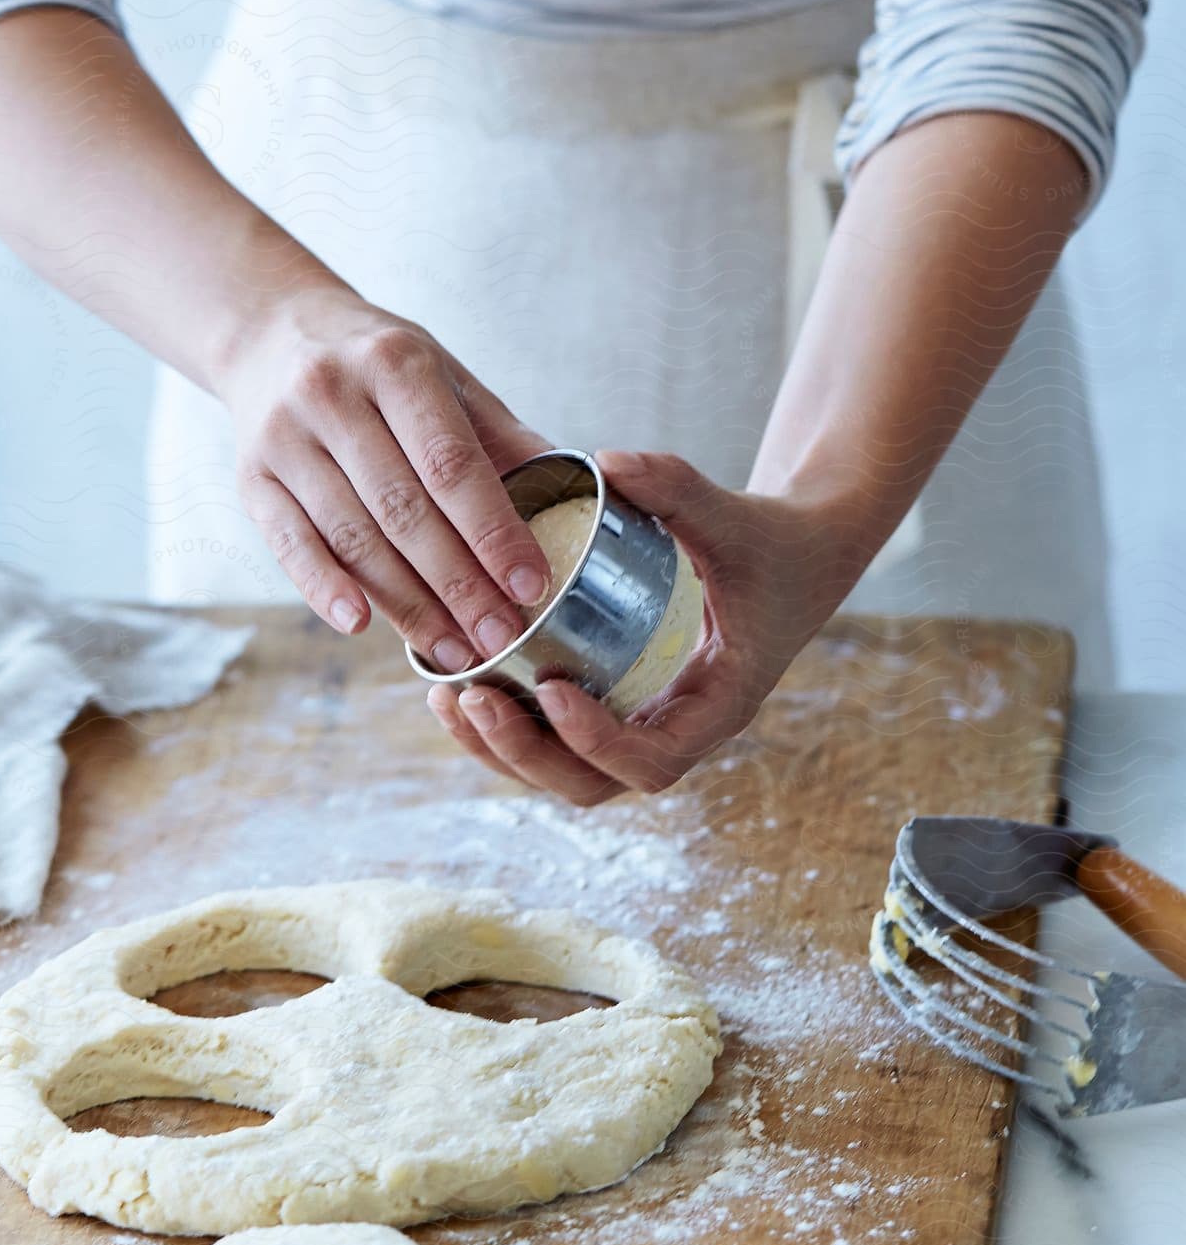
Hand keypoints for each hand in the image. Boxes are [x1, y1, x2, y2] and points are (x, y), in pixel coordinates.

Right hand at [220, 282, 550, 667]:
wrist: (271, 332)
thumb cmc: (374, 361)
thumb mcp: (441, 373)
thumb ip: (497, 436)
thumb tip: (572, 496)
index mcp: (395, 363)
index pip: (451, 463)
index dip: (492, 531)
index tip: (529, 586)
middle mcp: (332, 395)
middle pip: (404, 510)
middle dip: (458, 584)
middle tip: (501, 637)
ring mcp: (284, 438)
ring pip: (352, 537)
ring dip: (406, 604)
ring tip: (454, 650)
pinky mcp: (250, 478)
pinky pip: (291, 545)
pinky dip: (324, 590)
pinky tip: (361, 627)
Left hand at [425, 450, 853, 803]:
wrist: (796, 562)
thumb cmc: (772, 543)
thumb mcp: (735, 518)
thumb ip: (678, 489)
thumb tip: (606, 459)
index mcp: (717, 707)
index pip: (653, 760)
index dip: (597, 741)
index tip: (551, 689)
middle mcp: (677, 733)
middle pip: (592, 785)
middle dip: (525, 752)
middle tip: (471, 697)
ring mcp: (644, 730)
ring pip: (565, 775)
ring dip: (502, 751)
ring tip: (449, 698)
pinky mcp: (618, 712)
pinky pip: (557, 745)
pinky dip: (508, 729)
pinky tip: (458, 688)